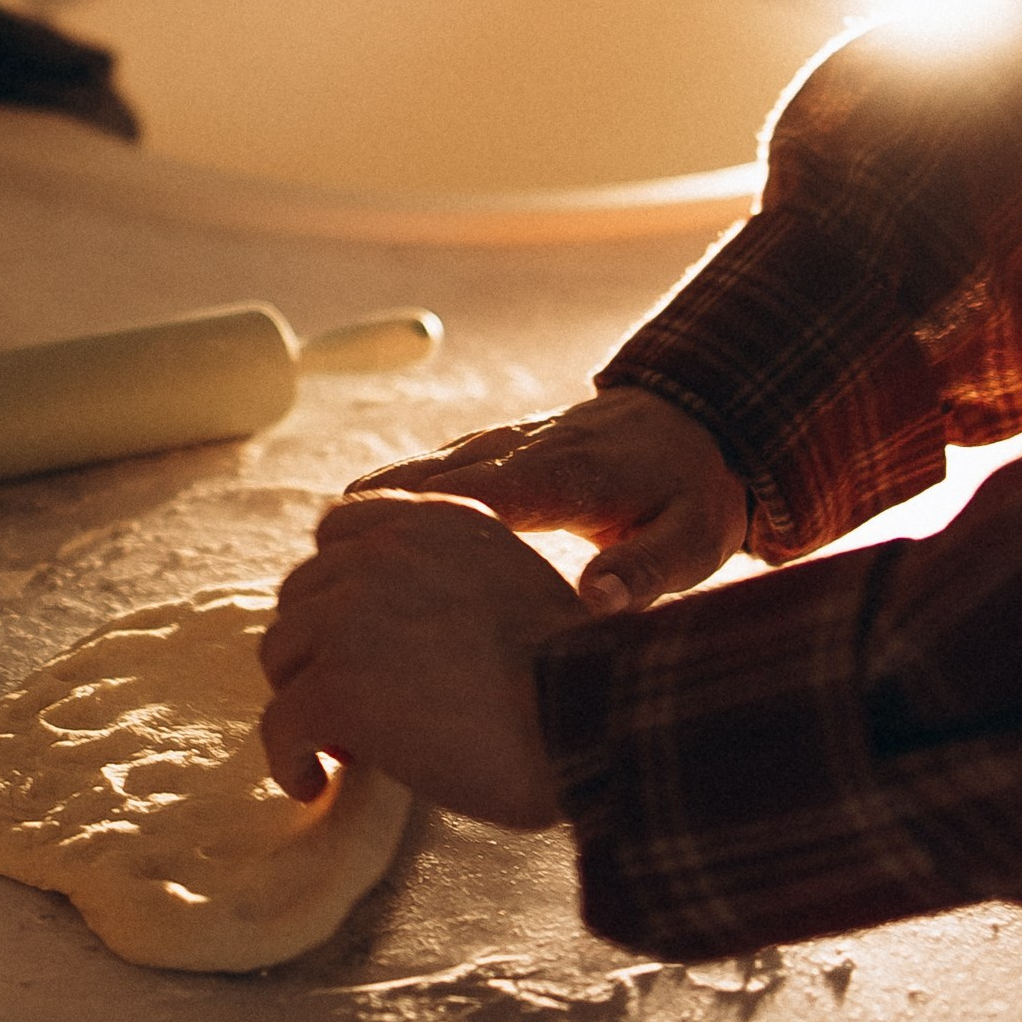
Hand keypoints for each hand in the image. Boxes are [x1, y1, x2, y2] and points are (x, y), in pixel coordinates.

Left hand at [259, 493, 584, 826]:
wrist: (588, 716)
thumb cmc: (572, 673)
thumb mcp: (511, 586)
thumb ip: (450, 583)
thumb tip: (397, 636)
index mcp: (435, 519)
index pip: (339, 529)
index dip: (333, 587)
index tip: (349, 634)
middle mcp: (384, 552)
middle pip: (300, 595)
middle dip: (316, 649)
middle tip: (351, 702)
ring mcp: (351, 617)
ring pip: (280, 655)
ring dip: (301, 701)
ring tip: (340, 745)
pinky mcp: (335, 685)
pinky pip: (281, 723)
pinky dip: (289, 759)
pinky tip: (316, 783)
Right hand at [346, 386, 747, 613]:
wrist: (699, 422)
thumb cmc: (695, 494)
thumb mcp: (694, 540)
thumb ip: (647, 569)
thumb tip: (595, 600)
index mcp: (563, 474)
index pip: (481, 495)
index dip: (423, 528)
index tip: (372, 571)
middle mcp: (517, 450)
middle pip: (424, 486)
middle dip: (373, 538)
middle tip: (324, 597)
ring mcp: (496, 445)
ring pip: (410, 478)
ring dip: (367, 525)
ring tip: (322, 583)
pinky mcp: (486, 451)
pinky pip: (420, 478)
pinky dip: (385, 512)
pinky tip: (354, 557)